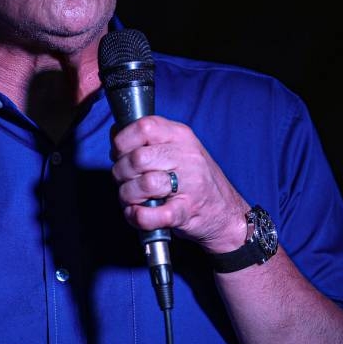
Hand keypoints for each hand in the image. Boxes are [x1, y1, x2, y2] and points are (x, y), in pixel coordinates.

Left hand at [111, 116, 248, 253]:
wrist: (227, 213)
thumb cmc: (195, 180)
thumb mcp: (177, 149)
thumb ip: (149, 141)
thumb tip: (115, 134)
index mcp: (181, 136)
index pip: (144, 126)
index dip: (123, 141)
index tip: (119, 154)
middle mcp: (187, 156)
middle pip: (138, 158)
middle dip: (121, 173)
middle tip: (123, 181)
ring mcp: (190, 184)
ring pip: (144, 184)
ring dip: (127, 195)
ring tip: (130, 199)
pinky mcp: (187, 211)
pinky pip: (154, 214)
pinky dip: (138, 216)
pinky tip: (137, 214)